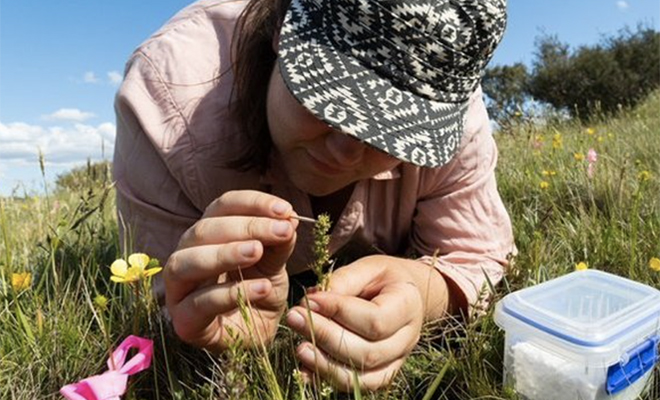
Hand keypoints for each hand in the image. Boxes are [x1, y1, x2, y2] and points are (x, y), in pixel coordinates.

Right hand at [164, 190, 297, 351]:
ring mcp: (179, 290)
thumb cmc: (258, 292)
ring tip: (257, 251)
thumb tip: (287, 219)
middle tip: (280, 230)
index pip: (222, 207)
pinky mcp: (184, 322)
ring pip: (187, 263)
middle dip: (244, 227)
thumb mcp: (274, 264)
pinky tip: (261, 288)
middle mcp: (186, 256)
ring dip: (224, 253)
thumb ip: (278, 243)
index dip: (252, 203)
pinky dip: (232, 292)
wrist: (257, 335)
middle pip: (203, 230)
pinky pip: (201, 303)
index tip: (285, 210)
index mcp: (207, 235)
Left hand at [286, 255, 443, 390]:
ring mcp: (397, 359)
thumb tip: (312, 302)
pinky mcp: (383, 372)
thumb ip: (342, 281)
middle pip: (368, 351)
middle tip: (295, 318)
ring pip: (362, 374)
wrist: (404, 293)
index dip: (339, 312)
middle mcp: (408, 337)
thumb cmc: (382, 277)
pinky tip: (305, 369)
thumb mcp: (366, 268)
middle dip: (326, 336)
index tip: (310, 300)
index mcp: (408, 305)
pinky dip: (329, 379)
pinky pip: (357, 384)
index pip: (375, 318)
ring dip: (326, 364)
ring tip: (299, 347)